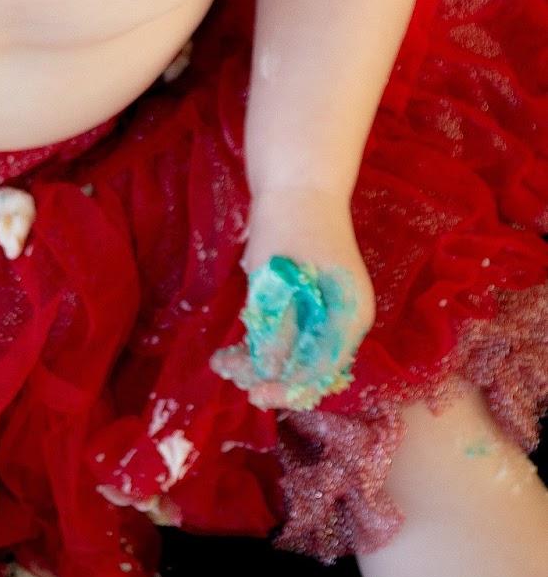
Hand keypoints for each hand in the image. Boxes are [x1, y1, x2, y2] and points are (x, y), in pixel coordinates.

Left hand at [211, 186, 374, 410]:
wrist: (297, 184)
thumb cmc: (291, 225)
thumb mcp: (278, 277)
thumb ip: (278, 324)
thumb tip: (270, 369)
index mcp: (350, 315)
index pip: (323, 368)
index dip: (289, 385)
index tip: (254, 391)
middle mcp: (345, 321)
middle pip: (310, 366)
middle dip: (271, 376)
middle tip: (233, 377)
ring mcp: (329, 313)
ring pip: (296, 354)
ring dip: (261, 361)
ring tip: (225, 363)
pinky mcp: (310, 305)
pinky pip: (289, 336)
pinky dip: (263, 343)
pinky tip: (233, 350)